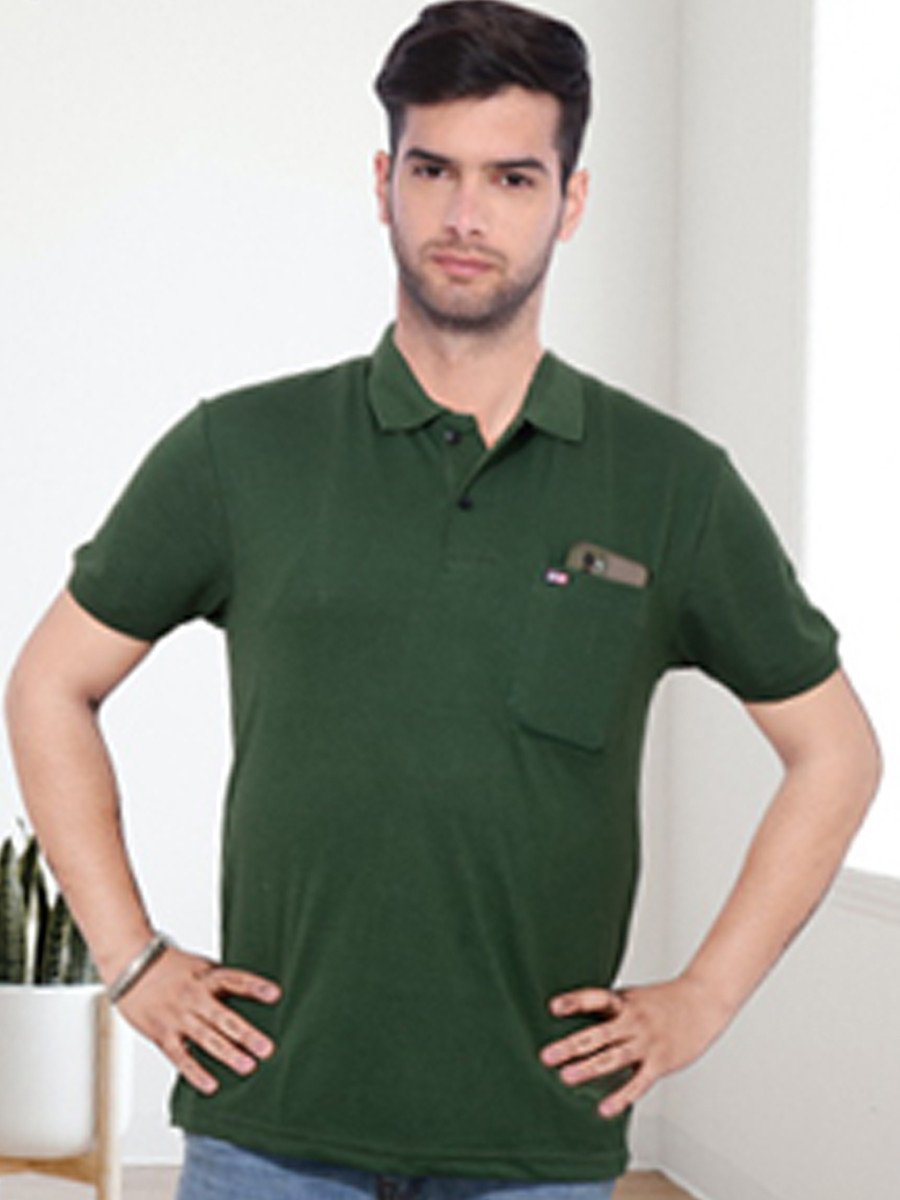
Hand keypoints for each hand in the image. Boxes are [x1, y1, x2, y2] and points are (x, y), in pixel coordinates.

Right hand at [115, 945, 281, 1094]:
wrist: (130, 965)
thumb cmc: (169, 967)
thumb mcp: (199, 966)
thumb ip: (220, 981)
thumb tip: (250, 993)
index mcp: (206, 977)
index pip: (235, 980)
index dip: (255, 987)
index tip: (276, 994)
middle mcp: (194, 997)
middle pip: (224, 1017)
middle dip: (246, 1034)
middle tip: (267, 1049)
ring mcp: (178, 1017)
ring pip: (205, 1038)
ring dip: (228, 1053)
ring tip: (248, 1067)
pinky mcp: (162, 1034)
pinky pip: (180, 1057)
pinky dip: (196, 1072)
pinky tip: (212, 1085)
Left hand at [538, 976, 732, 1118]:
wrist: (702, 1003)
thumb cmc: (664, 1001)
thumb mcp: (633, 997)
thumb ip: (609, 1008)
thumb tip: (577, 1016)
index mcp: (624, 1003)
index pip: (596, 999)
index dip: (575, 1002)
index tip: (553, 1007)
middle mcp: (633, 1022)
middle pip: (598, 1034)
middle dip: (571, 1046)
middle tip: (547, 1056)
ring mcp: (646, 1042)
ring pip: (613, 1058)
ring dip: (589, 1068)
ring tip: (566, 1077)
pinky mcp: (660, 1063)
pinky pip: (638, 1083)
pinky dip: (621, 1097)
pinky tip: (604, 1108)